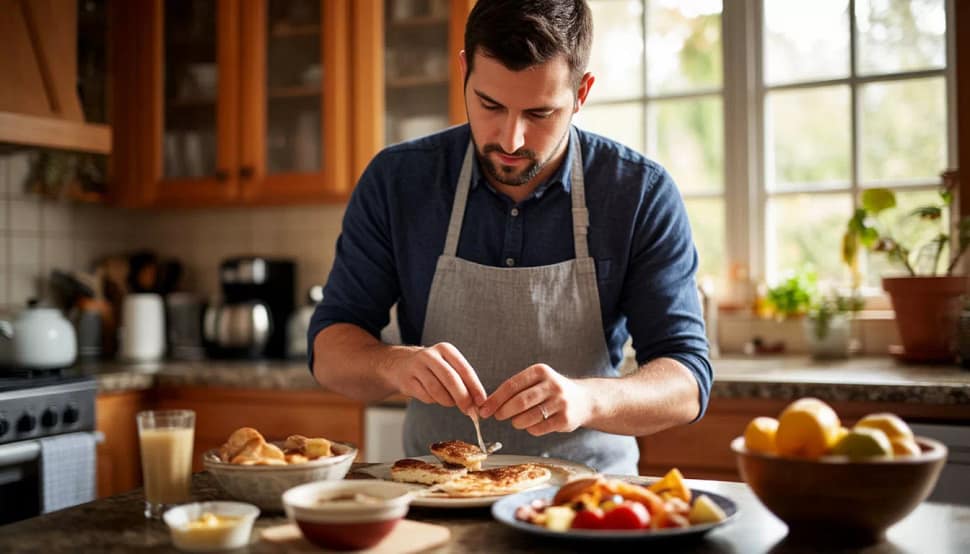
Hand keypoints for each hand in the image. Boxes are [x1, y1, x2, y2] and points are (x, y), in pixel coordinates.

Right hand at [379, 342, 486, 413]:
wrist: (400, 364)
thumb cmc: (432, 368)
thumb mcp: (448, 366)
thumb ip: (463, 381)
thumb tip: (477, 403)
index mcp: (445, 349)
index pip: (464, 369)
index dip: (475, 387)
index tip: (482, 401)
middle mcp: (430, 355)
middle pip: (450, 379)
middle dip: (462, 398)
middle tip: (470, 411)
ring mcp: (416, 367)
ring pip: (437, 390)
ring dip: (447, 401)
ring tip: (450, 402)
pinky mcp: (407, 381)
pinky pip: (425, 396)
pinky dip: (433, 401)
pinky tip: (433, 397)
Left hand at [478, 364, 592, 435]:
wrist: (584, 400)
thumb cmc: (551, 391)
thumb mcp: (537, 381)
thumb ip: (515, 389)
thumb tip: (488, 405)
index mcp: (540, 371)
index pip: (511, 385)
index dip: (495, 399)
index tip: (484, 409)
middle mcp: (552, 385)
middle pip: (519, 402)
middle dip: (503, 411)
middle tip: (497, 416)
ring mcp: (560, 402)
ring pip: (528, 417)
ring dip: (516, 422)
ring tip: (516, 421)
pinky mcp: (565, 419)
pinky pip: (538, 428)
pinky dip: (530, 429)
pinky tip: (532, 424)